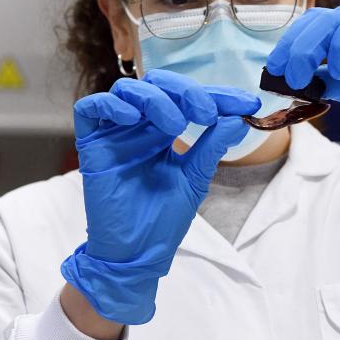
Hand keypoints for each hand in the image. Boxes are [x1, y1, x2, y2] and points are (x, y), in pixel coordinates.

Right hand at [61, 69, 260, 324]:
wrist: (136, 254)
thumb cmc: (162, 220)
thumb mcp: (194, 178)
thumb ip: (211, 146)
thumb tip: (238, 118)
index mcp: (163, 131)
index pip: (190, 101)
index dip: (218, 96)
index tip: (248, 103)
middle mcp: (139, 127)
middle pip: (158, 85)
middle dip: (186, 92)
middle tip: (206, 112)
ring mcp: (114, 134)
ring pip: (127, 91)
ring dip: (154, 98)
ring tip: (175, 123)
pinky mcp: (91, 145)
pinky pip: (91, 109)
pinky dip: (112, 105)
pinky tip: (134, 118)